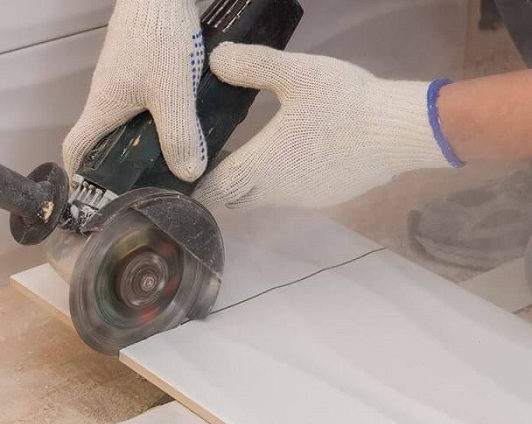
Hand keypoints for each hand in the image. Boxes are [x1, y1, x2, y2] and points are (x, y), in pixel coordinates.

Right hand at [62, 0, 206, 182]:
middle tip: (148, 185)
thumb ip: (180, 135)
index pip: (76, 148)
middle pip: (104, 139)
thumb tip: (188, 174)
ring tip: (172, 160)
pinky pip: (143, 101)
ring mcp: (122, 78)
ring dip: (144, 141)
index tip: (92, 196)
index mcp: (102, 107)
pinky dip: (156, 118)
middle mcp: (106, 95)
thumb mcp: (173, 94)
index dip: (78, 176)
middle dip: (121, 165)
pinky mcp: (139, 65)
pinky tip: (183, 123)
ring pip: (127, 120)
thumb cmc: (157, 38)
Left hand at [194, 43, 449, 209]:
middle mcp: (276, 192)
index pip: (214, 190)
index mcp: (261, 166)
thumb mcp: (296, 74)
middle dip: (221, 187)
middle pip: (235, 199)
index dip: (196, 187)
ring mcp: (302, 200)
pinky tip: (292, 157)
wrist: (399, 130)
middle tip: (213, 161)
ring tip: (249, 155)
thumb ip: (252, 66)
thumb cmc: (343, 102)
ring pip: (262, 199)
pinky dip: (280, 184)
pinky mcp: (326, 198)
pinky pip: (290, 196)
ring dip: (251, 184)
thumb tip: (214, 60)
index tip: (187, 174)